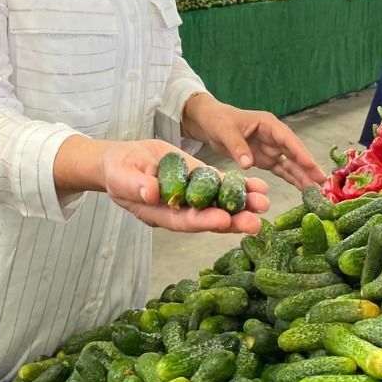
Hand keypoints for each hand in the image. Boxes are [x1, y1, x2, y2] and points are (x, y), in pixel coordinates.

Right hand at [97, 139, 267, 233]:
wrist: (124, 159)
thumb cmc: (117, 170)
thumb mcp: (121, 176)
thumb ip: (135, 185)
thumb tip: (151, 193)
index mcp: (160, 214)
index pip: (184, 221)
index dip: (204, 221)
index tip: (224, 220)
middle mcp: (181, 209)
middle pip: (209, 218)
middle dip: (233, 220)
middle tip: (256, 222)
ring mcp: (193, 195)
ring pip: (221, 202)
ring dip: (243, 204)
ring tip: (264, 202)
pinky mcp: (200, 179)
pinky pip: (223, 184)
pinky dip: (241, 185)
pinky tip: (260, 185)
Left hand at [182, 94, 324, 189]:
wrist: (209, 124)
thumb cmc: (218, 120)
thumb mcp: (225, 131)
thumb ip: (237, 147)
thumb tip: (248, 164)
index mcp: (268, 124)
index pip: (288, 139)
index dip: (300, 152)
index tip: (311, 165)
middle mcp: (274, 136)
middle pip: (294, 153)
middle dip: (308, 167)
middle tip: (322, 182)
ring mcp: (271, 149)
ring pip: (291, 164)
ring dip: (303, 176)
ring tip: (317, 190)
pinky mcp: (266, 159)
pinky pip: (282, 170)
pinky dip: (292, 179)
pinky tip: (303, 189)